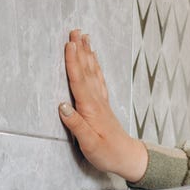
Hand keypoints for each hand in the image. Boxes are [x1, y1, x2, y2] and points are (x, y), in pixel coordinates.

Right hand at [59, 29, 147, 182]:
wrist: (127, 157)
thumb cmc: (107, 153)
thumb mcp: (89, 143)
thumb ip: (76, 124)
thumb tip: (62, 105)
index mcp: (90, 109)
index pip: (79, 81)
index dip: (73, 62)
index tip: (69, 44)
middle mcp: (96, 101)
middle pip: (86, 71)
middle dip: (80, 50)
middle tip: (76, 31)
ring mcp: (101, 101)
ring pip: (93, 72)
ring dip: (88, 54)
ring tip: (84, 37)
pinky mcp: (103, 105)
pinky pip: (98, 80)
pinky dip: (95, 66)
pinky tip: (93, 59)